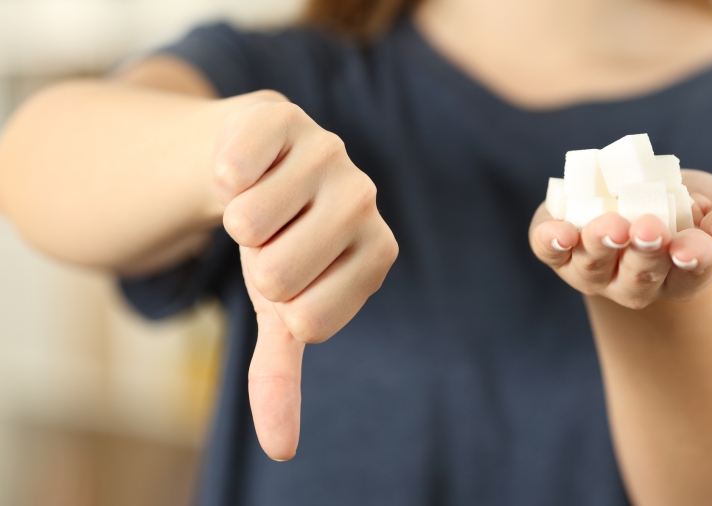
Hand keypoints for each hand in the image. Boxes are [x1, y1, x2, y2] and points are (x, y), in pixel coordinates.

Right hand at [214, 91, 397, 459]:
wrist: (248, 170)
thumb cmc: (276, 248)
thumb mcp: (279, 313)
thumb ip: (282, 375)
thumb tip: (281, 451)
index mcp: (378, 254)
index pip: (309, 319)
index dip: (279, 305)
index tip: (289, 278)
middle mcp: (365, 200)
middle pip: (277, 273)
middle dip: (252, 265)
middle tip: (269, 240)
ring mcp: (329, 152)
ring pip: (249, 221)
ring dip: (234, 222)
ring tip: (259, 204)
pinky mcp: (284, 115)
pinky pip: (234, 164)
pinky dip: (220, 175)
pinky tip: (242, 168)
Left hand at [529, 170, 711, 308]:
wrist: (635, 193)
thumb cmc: (687, 208)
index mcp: (680, 278)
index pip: (690, 274)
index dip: (691, 260)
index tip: (689, 246)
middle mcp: (633, 284)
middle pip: (640, 278)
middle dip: (644, 254)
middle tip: (648, 230)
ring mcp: (592, 271)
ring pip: (594, 268)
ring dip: (601, 246)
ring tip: (610, 227)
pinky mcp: (558, 250)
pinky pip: (549, 252)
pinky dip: (550, 242)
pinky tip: (556, 232)